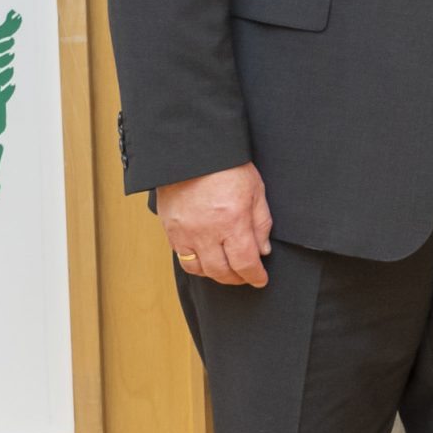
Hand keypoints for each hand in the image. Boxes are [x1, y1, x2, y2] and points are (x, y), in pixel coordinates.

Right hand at [161, 162, 273, 286]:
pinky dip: (196, 264)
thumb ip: (261, 223)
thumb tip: (262, 251)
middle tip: (246, 277)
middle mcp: (207, 232)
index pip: (245, 263)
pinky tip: (207, 259)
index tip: (260, 280)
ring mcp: (186, 233)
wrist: (192, 152)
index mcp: (233, 221)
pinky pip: (182, 258)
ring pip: (200, 269)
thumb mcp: (256, 191)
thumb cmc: (227, 166)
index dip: (254, 276)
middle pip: (222, 271)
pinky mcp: (170, 230)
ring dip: (215, 274)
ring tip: (227, 270)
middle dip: (237, 279)